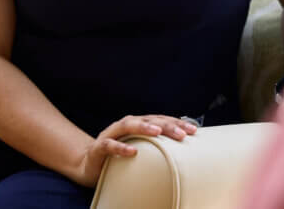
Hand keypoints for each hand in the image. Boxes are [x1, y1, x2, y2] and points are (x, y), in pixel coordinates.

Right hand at [71, 114, 197, 186]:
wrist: (89, 162)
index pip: (161, 120)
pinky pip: (110, 145)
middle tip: (183, 134)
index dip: (177, 123)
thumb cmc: (119, 154)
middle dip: (167, 125)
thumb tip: (182, 147)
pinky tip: (132, 151)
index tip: (194, 130)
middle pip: (149, 120)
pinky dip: (121, 147)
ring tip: (158, 132)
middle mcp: (127, 125)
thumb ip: (156, 145)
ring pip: (129, 126)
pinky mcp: (99, 147)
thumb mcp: (140, 148)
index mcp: (139, 124)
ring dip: (144, 128)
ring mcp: (112, 134)